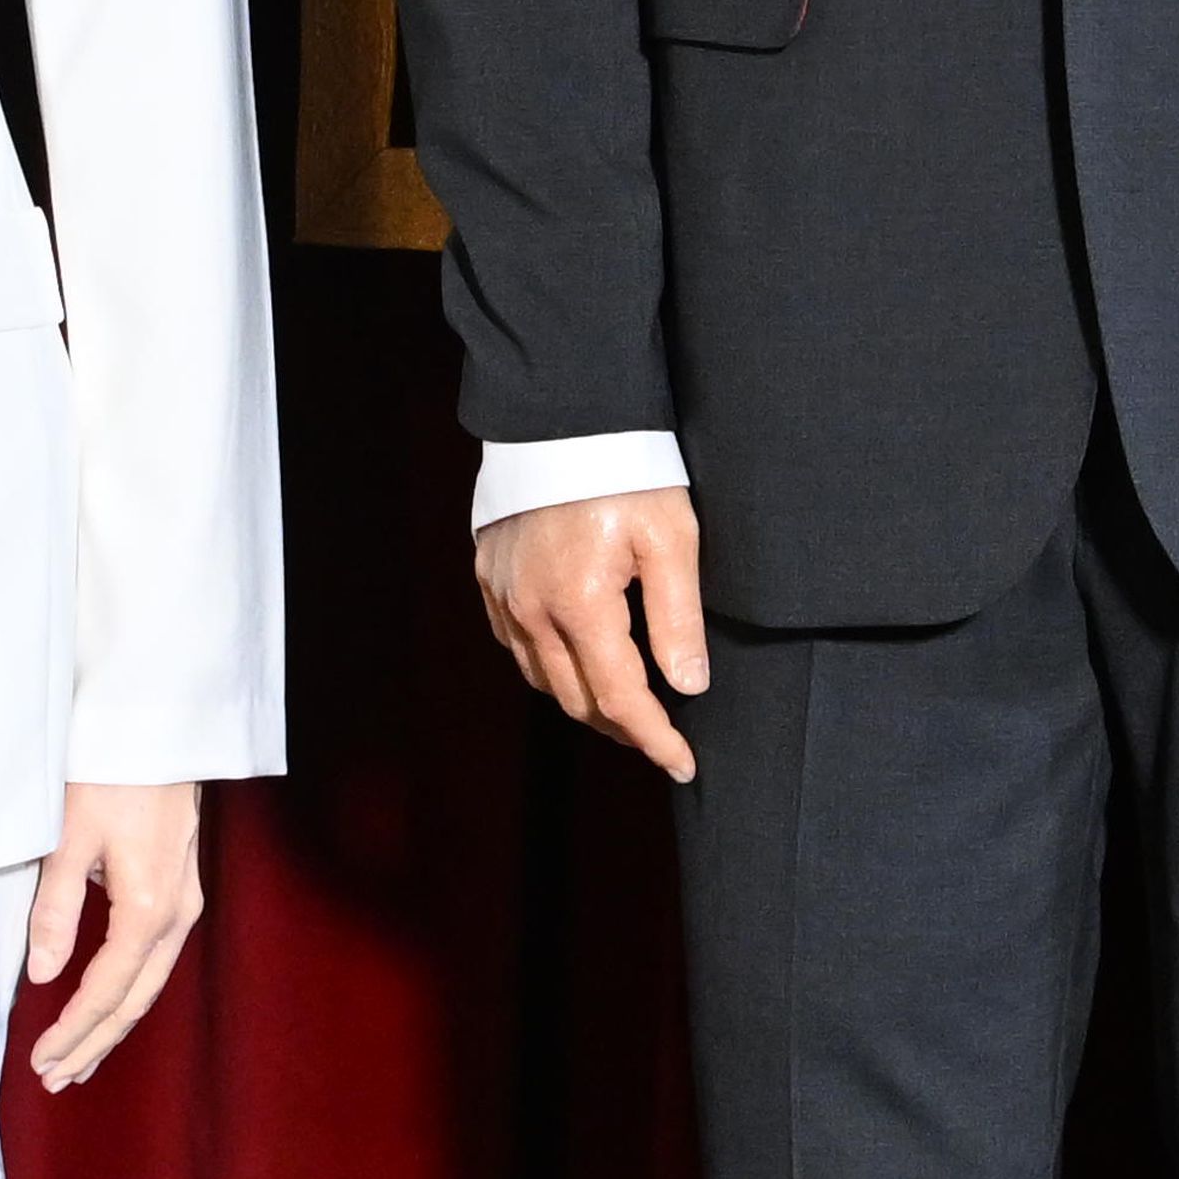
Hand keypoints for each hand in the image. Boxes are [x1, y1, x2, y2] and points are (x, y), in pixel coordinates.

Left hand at [25, 780, 206, 1088]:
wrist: (160, 727)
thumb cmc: (110, 774)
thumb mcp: (69, 839)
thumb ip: (56, 910)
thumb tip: (44, 976)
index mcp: (148, 909)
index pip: (106, 991)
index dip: (72, 1032)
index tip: (40, 1061)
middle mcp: (177, 914)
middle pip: (135, 1000)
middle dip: (94, 1044)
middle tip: (56, 1079)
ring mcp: (186, 902)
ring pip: (150, 984)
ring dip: (113, 1025)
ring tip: (79, 1059)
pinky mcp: (182, 888)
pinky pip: (157, 960)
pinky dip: (129, 992)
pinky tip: (109, 1004)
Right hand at [476, 487, 706, 780]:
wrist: (559, 414)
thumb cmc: (625, 469)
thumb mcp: (671, 537)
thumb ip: (678, 617)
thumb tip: (688, 686)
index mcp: (581, 604)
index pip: (620, 699)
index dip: (655, 739)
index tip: (684, 763)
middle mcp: (531, 610)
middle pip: (577, 700)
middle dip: (623, 729)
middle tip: (662, 739)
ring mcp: (503, 595)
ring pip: (541, 679)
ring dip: (585, 703)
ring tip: (626, 708)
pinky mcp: (489, 577)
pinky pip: (515, 646)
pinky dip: (548, 668)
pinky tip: (577, 663)